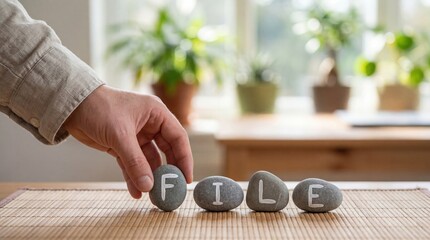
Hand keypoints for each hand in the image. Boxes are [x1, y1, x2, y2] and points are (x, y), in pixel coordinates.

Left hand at [63, 85, 192, 198]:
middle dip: (168, 170)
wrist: (71, 106)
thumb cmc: (99, 109)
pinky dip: (134, 176)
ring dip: (149, 176)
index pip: (178, 137)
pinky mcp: (122, 145)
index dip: (184, 158)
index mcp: (156, 113)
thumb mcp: (120, 135)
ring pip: (148, 160)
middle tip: (172, 189)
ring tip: (152, 195)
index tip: (186, 178)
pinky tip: (136, 192)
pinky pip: (132, 163)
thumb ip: (135, 161)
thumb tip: (148, 186)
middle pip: (166, 150)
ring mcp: (136, 135)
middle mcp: (149, 124)